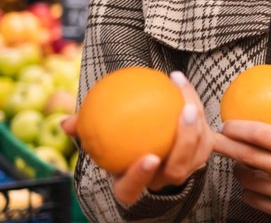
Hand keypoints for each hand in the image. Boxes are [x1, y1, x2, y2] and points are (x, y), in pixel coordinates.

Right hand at [61, 71, 216, 206]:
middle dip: (185, 143)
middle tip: (184, 112)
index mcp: (132, 183)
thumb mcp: (98, 137)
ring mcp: (185, 169)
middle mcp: (161, 181)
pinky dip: (196, 106)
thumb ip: (84, 130)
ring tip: (185, 94)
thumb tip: (65, 123)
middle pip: (177, 169)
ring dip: (197, 122)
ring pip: (198, 151)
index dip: (141, 176)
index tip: (148, 157)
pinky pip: (205, 132)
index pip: (133, 188)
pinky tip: (181, 82)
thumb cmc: (117, 138)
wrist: (148, 139)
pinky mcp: (201, 152)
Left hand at [213, 63, 270, 222]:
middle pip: (250, 157)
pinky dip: (248, 189)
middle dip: (225, 147)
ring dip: (237, 168)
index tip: (226, 123)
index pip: (264, 136)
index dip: (240, 128)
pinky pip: (255, 199)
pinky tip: (249, 179)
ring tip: (235, 158)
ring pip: (249, 181)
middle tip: (214, 138)